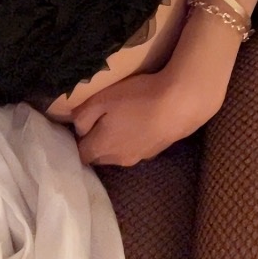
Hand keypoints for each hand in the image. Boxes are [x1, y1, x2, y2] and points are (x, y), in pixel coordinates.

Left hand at [72, 70, 221, 166]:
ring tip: (120, 121)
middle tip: (98, 122)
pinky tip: (140, 122)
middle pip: (99, 157)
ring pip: (118, 154)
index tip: (80, 126)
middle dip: (95, 144)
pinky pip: (136, 148)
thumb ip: (83, 115)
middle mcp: (119, 159)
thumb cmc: (137, 99)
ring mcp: (139, 157)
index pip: (81, 155)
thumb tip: (77, 128)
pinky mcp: (156, 151)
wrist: (180, 104)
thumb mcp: (102, 99)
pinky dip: (133, 139)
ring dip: (115, 142)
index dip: (77, 141)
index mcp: (102, 148)